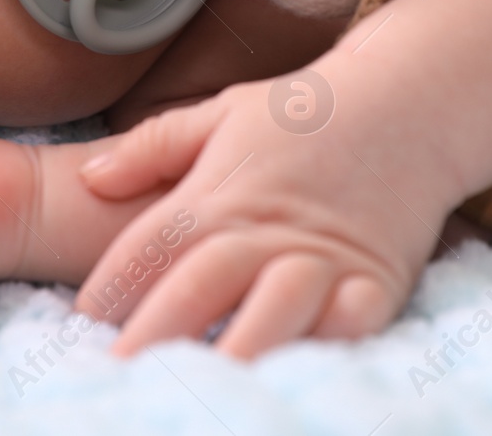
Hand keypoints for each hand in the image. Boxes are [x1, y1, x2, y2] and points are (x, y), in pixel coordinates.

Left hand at [74, 67, 464, 358]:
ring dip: (237, 349)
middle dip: (156, 333)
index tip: (82, 325)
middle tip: (121, 375)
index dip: (113, 285)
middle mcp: (266, 226)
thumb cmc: (304, 113)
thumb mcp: (221, 112)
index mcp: (219, 191)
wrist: (409, 102)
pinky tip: (298, 375)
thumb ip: (152, 147)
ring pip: (274, 307)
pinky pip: (351, 323)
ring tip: (205, 390)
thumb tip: (91, 177)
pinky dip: (325, 348)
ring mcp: (324, 255)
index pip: (152, 244)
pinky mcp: (377, 280)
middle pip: (202, 283)